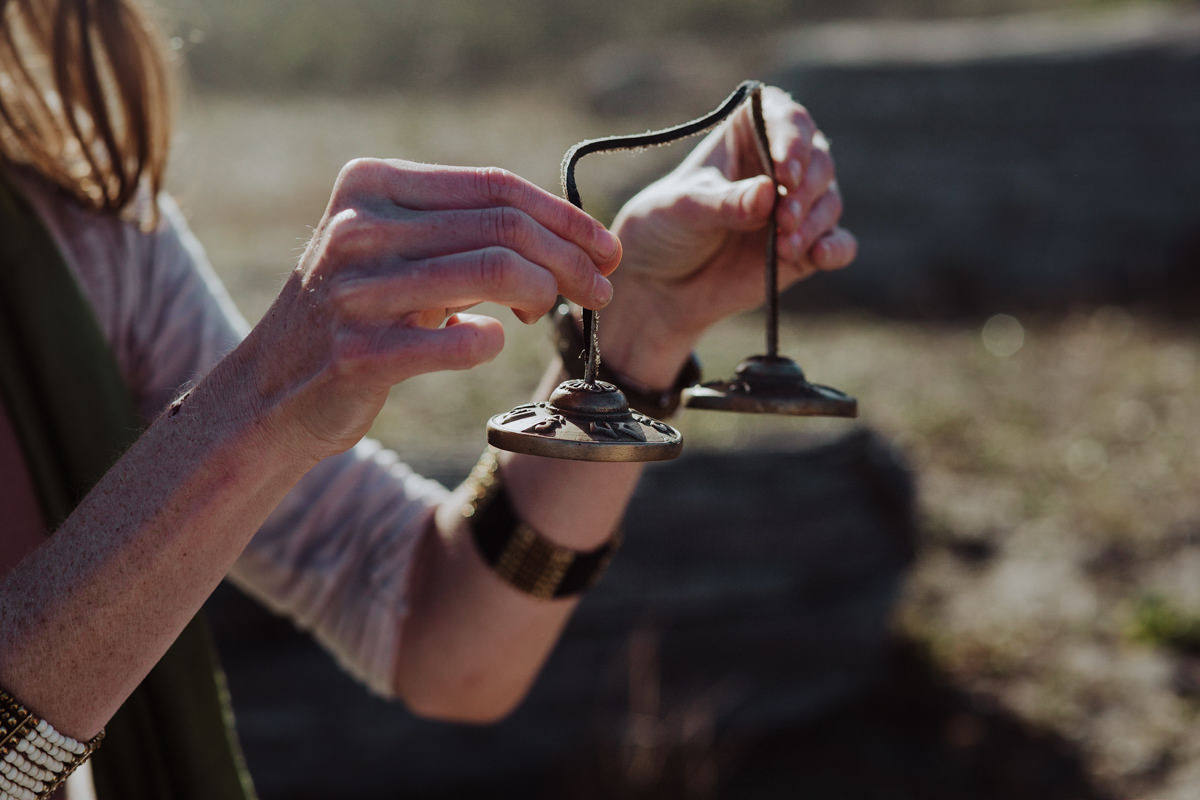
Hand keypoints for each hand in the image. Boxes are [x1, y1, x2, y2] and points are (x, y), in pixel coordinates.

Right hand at [235, 158, 620, 460]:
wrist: (273, 392)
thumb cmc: (358, 315)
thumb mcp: (397, 253)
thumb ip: (466, 231)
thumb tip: (570, 236)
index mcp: (371, 185)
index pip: (494, 186)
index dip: (565, 217)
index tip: (606, 248)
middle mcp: (357, 227)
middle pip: (502, 227)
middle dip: (571, 260)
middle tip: (600, 290)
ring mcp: (353, 291)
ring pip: (491, 272)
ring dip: (544, 295)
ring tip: (549, 312)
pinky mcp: (356, 353)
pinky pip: (458, 342)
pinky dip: (489, 342)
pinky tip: (489, 341)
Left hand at [607, 86, 855, 349]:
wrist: (661, 282)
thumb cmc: (665, 227)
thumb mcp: (683, 209)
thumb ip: (724, 202)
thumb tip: (768, 194)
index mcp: (749, 132)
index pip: (786, 118)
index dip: (792, 140)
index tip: (783, 172)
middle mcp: (781, 163)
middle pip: (817, 161)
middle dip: (805, 190)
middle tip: (781, 219)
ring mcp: (797, 205)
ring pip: (829, 202)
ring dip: (813, 223)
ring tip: (783, 247)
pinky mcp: (807, 246)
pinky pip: (839, 244)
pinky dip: (836, 249)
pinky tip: (820, 255)